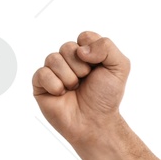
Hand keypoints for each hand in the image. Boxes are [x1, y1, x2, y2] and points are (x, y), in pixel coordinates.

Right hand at [31, 31, 130, 147]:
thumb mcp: (120, 67)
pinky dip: (55, 85)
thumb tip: (81, 49)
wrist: (95, 122)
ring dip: (69, 77)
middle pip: (67, 47)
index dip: (92, 52)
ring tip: (74, 89)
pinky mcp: (40, 84)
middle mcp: (68, 60)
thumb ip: (107, 47)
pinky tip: (62, 94)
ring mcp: (53, 71)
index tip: (98, 67)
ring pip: (53, 59)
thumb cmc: (106, 97)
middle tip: (86, 81)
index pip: (84, 37)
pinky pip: (42, 73)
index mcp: (86, 53)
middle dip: (81, 66)